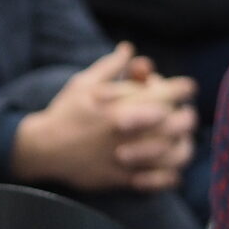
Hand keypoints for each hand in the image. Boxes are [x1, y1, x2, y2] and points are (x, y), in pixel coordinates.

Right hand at [11, 44, 193, 191]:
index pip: (171, 92)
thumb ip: (110, 66)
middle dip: (186, 115)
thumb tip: (129, 48)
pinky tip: (169, 168)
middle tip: (182, 114)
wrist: (42, 149)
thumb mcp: (84, 83)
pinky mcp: (123, 178)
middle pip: (181, 122)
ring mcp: (129, 156)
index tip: (184, 88)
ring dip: (184, 145)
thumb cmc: (65, 113)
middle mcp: (131, 130)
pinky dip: (170, 175)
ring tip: (179, 140)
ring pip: (176, 153)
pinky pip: (159, 180)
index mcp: (124, 103)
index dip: (183, 87)